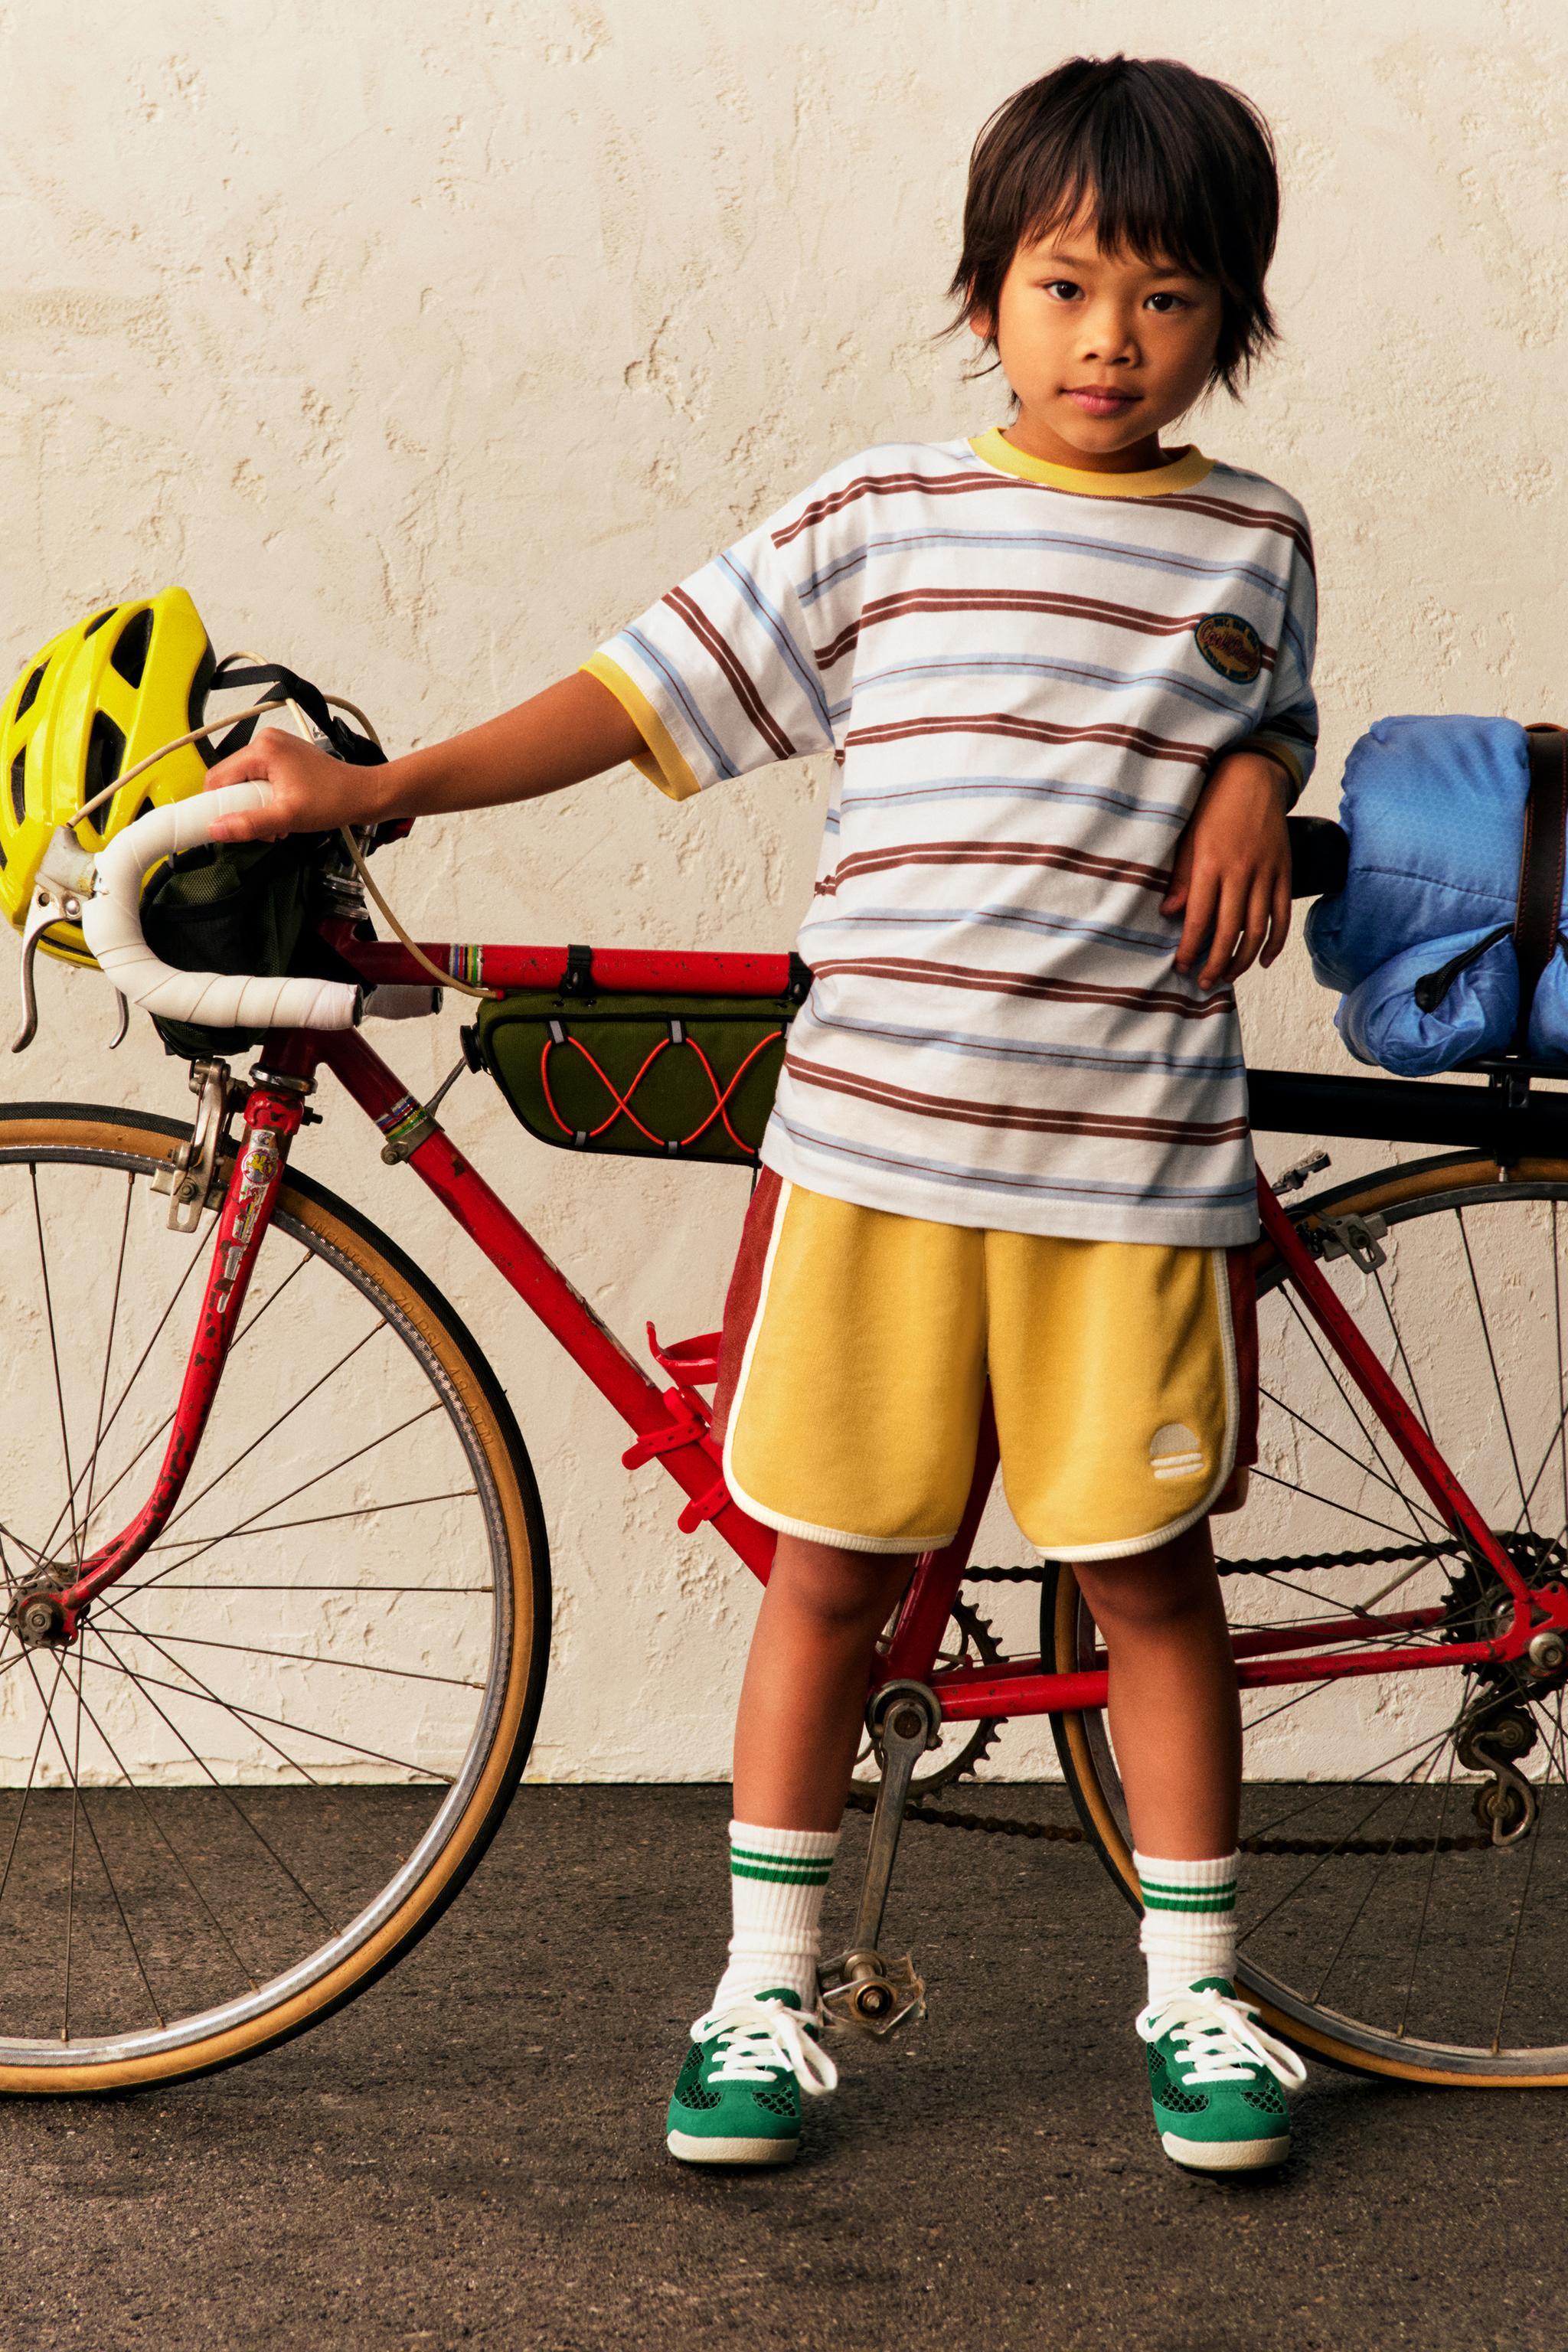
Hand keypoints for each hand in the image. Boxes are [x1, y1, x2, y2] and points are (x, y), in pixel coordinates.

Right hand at [203, 728, 392, 843]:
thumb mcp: (287, 817)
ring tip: (277, 821)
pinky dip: (266, 799)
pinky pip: (260, 779)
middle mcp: (266, 741)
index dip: (216, 805)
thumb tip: (217, 828)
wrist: (364, 795)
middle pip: (230, 780)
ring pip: (245, 782)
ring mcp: (275, 747)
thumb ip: (249, 823)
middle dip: (241, 808)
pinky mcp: (283, 756)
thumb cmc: (335, 799)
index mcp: (262, 749)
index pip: (218, 777)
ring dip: (255, 807)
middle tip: (263, 826)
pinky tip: (282, 812)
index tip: (219, 825)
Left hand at [1161, 751, 1291, 990]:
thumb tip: (1170, 913)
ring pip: (1257, 929)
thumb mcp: (1187, 837)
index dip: (1191, 948)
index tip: (1182, 966)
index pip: (1198, 919)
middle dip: (1215, 963)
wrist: (1252, 778)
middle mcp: (1239, 872)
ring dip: (1243, 959)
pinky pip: (1282, 915)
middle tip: (1204, 982)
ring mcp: (1265, 873)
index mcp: (1210, 864)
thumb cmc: (1212, 807)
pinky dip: (1275, 941)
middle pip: (1229, 931)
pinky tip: (1264, 960)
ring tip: (1228, 975)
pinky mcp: (1284, 872)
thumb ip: (1180, 877)